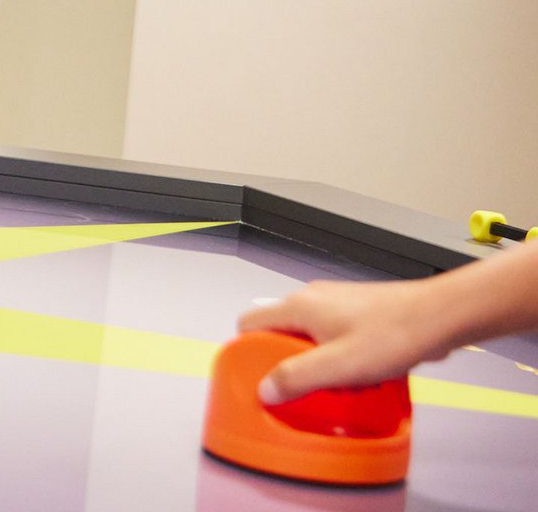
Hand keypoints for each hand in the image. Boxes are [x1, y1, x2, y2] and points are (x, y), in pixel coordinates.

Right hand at [237, 278, 453, 403]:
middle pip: (280, 333)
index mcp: (299, 306)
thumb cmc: (394, 334)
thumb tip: (265, 389)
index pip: (249, 324)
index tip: (261, 376)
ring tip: (339, 381)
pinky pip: (333, 335)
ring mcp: (336, 301)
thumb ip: (297, 377)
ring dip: (318, 361)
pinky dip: (339, 355)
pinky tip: (360, 371)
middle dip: (290, 362)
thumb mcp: (338, 366)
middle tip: (306, 385)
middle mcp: (312, 298)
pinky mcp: (358, 310)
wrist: (439, 316)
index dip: (248, 352)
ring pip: (309, 336)